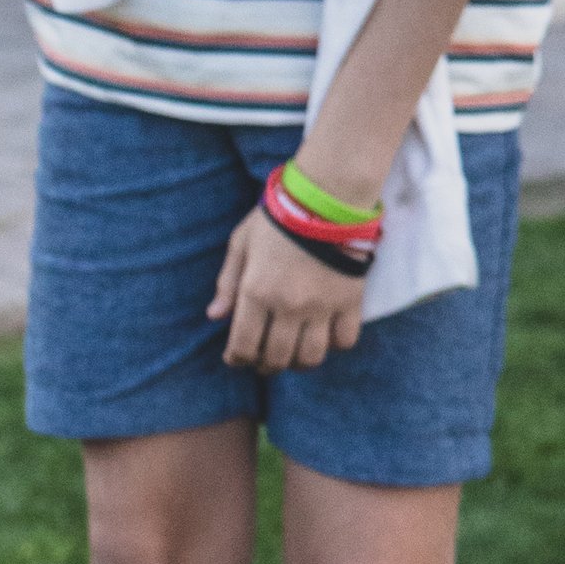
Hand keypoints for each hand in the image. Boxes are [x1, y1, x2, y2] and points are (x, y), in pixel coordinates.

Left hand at [210, 203, 364, 369]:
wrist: (327, 198)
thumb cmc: (279, 218)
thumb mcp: (241, 244)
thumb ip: (227, 282)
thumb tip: (214, 316)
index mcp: (256, 292)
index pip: (244, 346)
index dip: (237, 359)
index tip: (236, 358)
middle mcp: (288, 306)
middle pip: (277, 358)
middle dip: (266, 366)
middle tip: (264, 361)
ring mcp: (322, 306)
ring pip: (311, 357)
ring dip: (299, 363)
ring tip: (294, 355)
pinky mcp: (350, 300)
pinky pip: (345, 340)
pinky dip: (335, 345)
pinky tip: (325, 336)